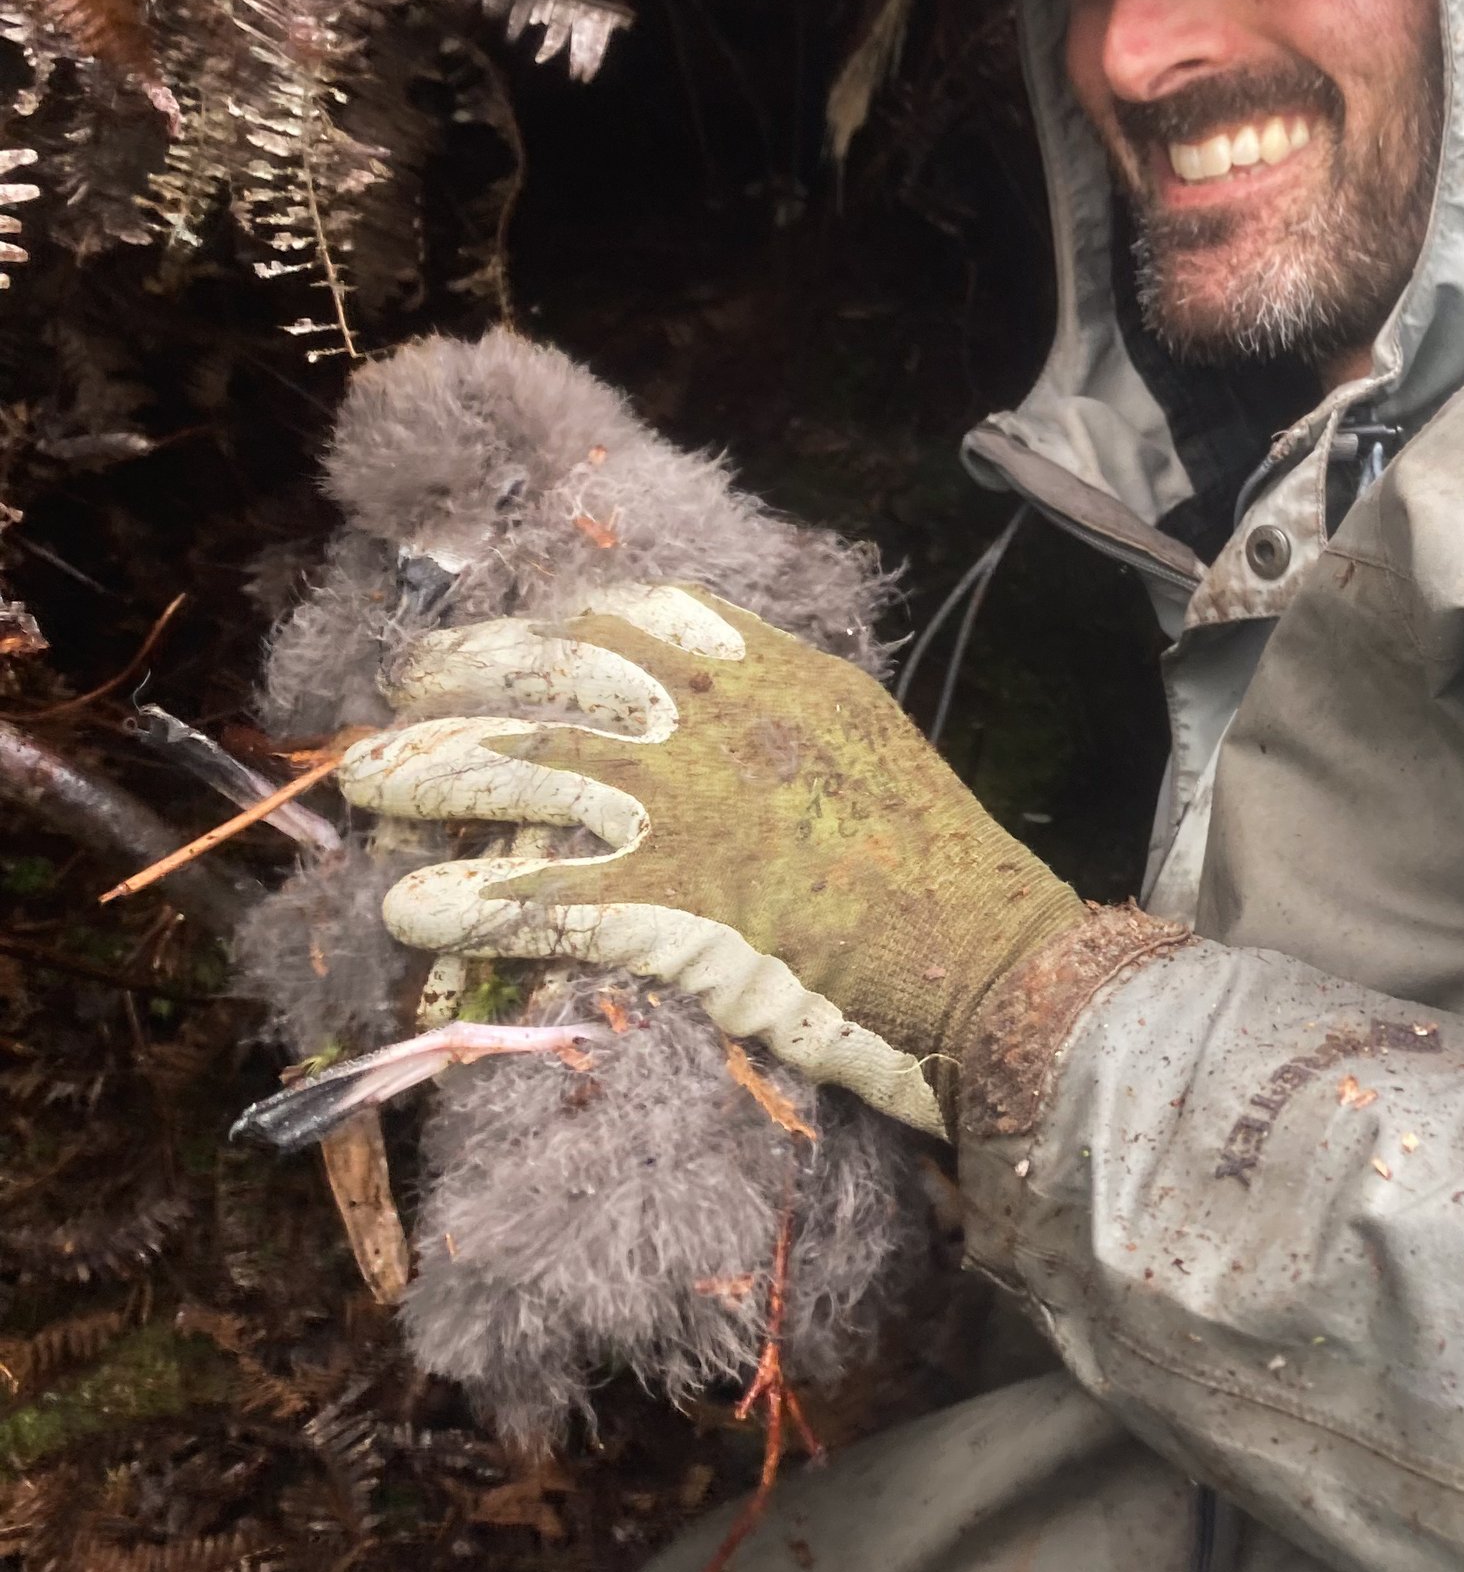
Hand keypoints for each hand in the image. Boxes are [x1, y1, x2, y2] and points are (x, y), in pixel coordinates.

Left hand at [335, 582, 1085, 1136]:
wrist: (988, 956)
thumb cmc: (946, 865)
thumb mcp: (866, 744)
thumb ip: (784, 715)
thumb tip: (723, 703)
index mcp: (776, 676)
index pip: (640, 614)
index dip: (556, 623)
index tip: (509, 635)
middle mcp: (720, 721)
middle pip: (558, 674)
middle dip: (464, 676)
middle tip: (401, 692)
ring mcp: (689, 808)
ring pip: (527, 767)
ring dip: (433, 776)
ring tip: (368, 787)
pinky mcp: (670, 904)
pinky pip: (540, 896)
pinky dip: (466, 903)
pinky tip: (410, 910)